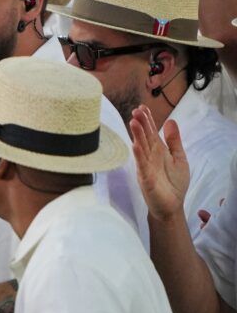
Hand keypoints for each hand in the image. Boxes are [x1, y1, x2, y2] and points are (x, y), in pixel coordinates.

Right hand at [131, 104, 190, 220]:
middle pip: (145, 137)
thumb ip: (174, 141)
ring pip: (141, 148)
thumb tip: (170, 121)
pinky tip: (135, 145)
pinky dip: (138, 155)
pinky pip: (141, 165)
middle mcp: (150, 157)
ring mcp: (146, 167)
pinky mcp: (146, 178)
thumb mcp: (179, 157)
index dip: (147, 120)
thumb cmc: (174, 183)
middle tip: (135, 111)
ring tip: (133, 122)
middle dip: (140, 124)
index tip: (142, 107)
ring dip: (137, 135)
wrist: (171, 205)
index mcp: (158, 151)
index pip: (151, 132)